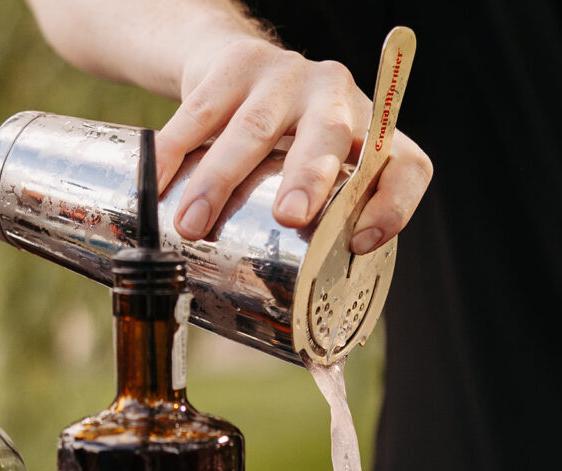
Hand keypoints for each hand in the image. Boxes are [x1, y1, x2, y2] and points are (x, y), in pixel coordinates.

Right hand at [155, 38, 431, 253]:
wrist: (241, 68)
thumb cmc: (294, 144)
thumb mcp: (328, 176)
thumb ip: (332, 225)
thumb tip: (321, 312)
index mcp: (373, 134)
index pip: (406, 167)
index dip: (392, 206)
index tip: (361, 242)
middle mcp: (336, 97)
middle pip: (328, 136)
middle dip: (308, 177)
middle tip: (288, 217)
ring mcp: (284, 77)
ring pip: (251, 130)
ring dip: (219, 180)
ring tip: (194, 226)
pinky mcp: (233, 66)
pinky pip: (198, 112)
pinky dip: (173, 152)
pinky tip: (155, 184)